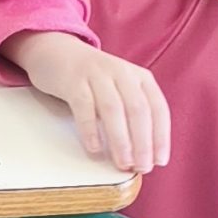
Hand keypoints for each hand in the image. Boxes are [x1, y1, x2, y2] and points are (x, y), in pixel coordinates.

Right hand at [3, 31, 171, 173]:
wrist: (57, 51)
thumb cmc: (92, 79)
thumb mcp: (119, 89)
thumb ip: (131, 113)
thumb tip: (141, 154)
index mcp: (139, 77)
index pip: (158, 108)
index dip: (161, 136)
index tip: (159, 160)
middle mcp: (122, 73)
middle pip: (138, 110)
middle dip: (142, 142)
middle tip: (140, 167)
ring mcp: (97, 74)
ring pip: (113, 109)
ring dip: (120, 139)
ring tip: (122, 162)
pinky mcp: (73, 80)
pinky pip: (84, 106)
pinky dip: (91, 129)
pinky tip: (94, 148)